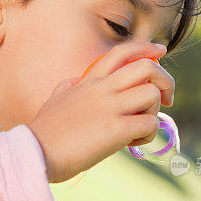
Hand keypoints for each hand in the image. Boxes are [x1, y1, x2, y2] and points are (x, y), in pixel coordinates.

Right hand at [29, 40, 173, 183]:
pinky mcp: (116, 129)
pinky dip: (149, 135)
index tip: (161, 52)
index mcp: (89, 81)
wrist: (34, 152)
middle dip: (165, 81)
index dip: (147, 48)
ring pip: (153, 95)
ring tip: (139, 128)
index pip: (123, 52)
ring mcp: (110, 107)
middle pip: (148, 68)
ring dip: (154, 113)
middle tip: (166, 100)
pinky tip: (132, 143)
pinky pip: (150, 124)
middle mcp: (102, 89)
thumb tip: (74, 83)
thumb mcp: (56, 98)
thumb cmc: (43, 131)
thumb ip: (68, 87)